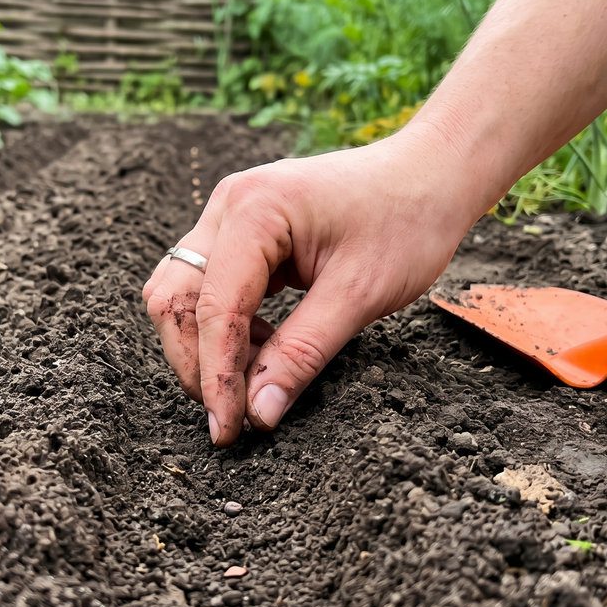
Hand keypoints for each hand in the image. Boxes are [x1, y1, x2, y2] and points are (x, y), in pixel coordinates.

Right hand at [143, 127, 478, 444]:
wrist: (432, 174)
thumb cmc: (406, 222)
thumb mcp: (359, 296)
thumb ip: (302, 354)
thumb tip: (257, 415)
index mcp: (254, 210)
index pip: (214, 308)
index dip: (216, 377)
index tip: (227, 431)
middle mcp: (229, 205)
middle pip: (175, 298)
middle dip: (197, 362)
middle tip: (232, 417)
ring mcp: (231, 214)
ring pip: (185, 293)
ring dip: (207, 345)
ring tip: (253, 385)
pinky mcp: (243, 230)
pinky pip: (212, 285)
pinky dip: (228, 327)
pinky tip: (265, 352)